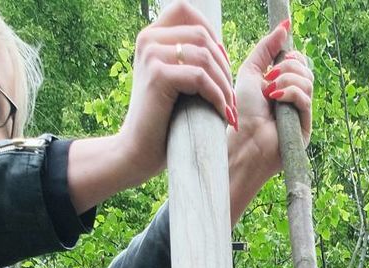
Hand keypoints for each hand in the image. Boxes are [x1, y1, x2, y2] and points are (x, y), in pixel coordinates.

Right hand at [114, 2, 235, 187]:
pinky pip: (200, 77)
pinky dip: (217, 96)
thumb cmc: (161, 124)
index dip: (211, 32)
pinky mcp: (158, 75)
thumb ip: (188, 60)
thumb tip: (219, 48)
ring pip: (205, 56)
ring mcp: (151, 55)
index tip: (221, 65)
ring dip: (224, 85)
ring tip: (229, 109)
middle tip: (231, 96)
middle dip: (224, 66)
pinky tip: (222, 114)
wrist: (137, 153)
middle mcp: (148, 40)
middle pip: (201, 34)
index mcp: (150, 37)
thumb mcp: (175, 83)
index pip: (186, 11)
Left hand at [234, 18, 312, 182]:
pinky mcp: (305, 127)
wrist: (242, 140)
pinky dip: (290, 93)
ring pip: (307, 81)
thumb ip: (266, 48)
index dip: (290, 57)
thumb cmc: (242, 110)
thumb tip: (285, 26)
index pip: (299, 63)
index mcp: (283, 86)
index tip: (275, 62)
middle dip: (287, 68)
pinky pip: (305, 98)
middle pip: (305, 69)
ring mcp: (301, 114)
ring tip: (269, 93)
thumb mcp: (250, 71)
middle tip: (269, 78)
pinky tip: (275, 100)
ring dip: (286, 80)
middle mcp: (294, 99)